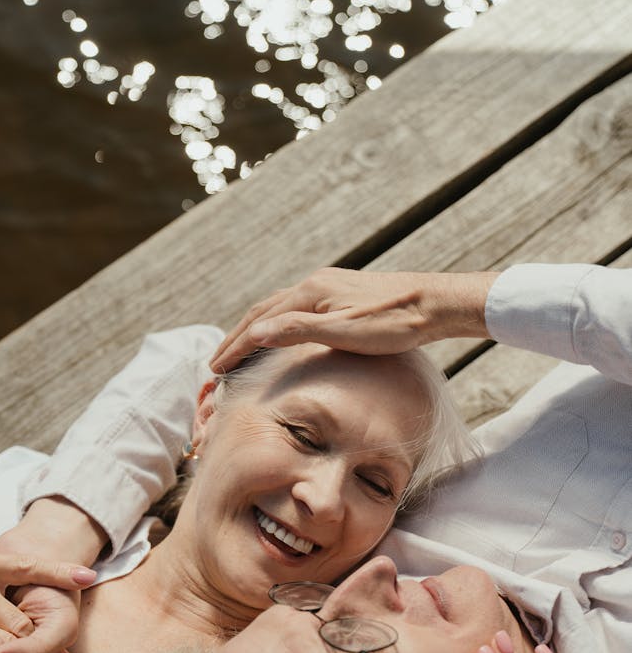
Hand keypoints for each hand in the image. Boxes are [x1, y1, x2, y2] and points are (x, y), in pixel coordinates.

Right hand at [210, 267, 498, 371]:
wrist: (437, 304)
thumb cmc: (396, 323)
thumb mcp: (345, 333)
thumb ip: (299, 330)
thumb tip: (257, 332)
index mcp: (310, 293)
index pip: (259, 322)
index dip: (234, 347)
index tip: (215, 369)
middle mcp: (315, 283)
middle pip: (263, 311)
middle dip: (236, 337)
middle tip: (216, 363)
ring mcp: (329, 286)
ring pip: (279, 307)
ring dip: (255, 328)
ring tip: (239, 348)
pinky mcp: (343, 293)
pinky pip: (297, 307)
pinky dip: (276, 322)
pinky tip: (282, 333)